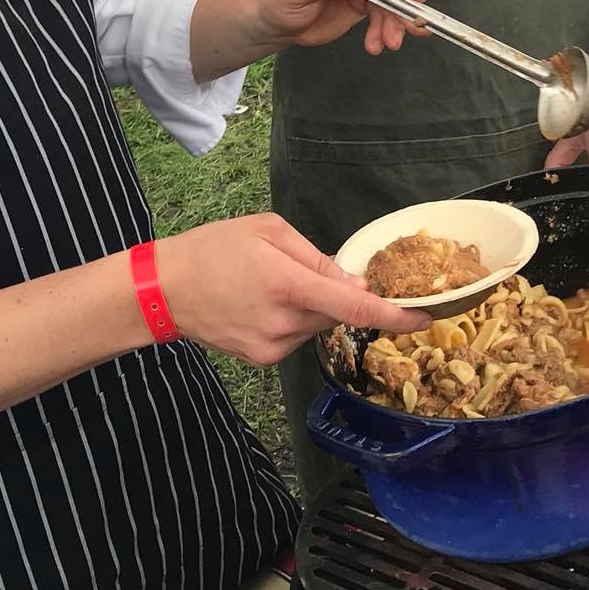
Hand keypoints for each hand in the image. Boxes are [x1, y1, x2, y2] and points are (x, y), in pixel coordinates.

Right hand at [158, 214, 425, 365]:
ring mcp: (273, 346)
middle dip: (334, 296)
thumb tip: (356, 285)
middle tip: (299, 272)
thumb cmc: (214, 248)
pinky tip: (258, 306)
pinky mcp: (262, 359)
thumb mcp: (267, 230)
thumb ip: (316, 257)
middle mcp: (285, 322)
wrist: (164, 290)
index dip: (395, 316)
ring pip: (316, 327)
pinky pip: (296, 339)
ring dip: (310, 309)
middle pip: (335, 314)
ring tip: (269, 287)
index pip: (355, 308)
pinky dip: (291, 322)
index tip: (424, 317)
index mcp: (288, 284)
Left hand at [256, 0, 426, 58]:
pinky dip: (384, 29)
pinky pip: (381, 13)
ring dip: (392, 23)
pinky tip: (377, 43)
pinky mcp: (360, 0)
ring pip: (386, 0)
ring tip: (387, 43)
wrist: (274, 23)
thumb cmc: (277, 0)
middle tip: (404, 29)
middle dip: (396, 6)